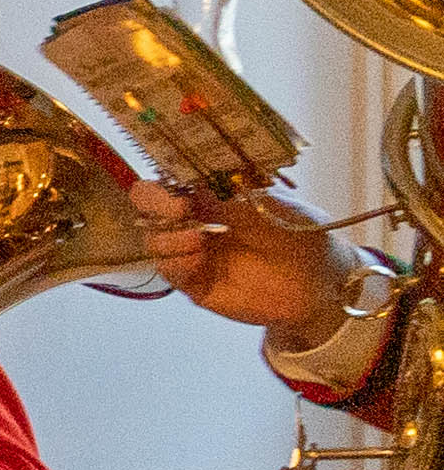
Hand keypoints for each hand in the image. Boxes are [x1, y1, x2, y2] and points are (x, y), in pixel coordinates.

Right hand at [132, 181, 353, 349]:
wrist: (318, 277)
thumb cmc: (300, 231)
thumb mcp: (267, 202)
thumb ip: (227, 194)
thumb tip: (189, 185)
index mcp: (211, 197)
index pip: (168, 185)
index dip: (161, 185)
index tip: (177, 189)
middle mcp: (196, 222)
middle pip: (150, 213)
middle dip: (157, 209)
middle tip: (180, 211)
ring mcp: (193, 253)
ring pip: (155, 243)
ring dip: (168, 239)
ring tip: (197, 242)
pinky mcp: (195, 284)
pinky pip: (170, 273)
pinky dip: (176, 265)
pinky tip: (198, 261)